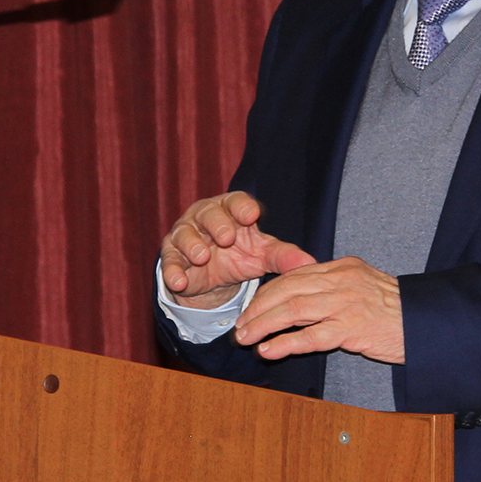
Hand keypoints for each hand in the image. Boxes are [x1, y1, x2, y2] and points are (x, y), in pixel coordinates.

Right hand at [160, 191, 316, 308]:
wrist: (214, 278)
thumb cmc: (242, 254)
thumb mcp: (263, 255)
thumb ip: (284, 257)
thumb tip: (311, 263)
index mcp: (232, 210)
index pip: (236, 201)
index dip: (242, 207)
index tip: (252, 216)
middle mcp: (206, 217)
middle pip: (209, 214)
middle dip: (217, 224)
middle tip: (227, 237)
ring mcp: (186, 235)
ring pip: (185, 234)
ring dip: (192, 244)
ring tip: (201, 256)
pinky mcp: (171, 257)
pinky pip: (169, 261)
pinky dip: (172, 270)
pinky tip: (179, 280)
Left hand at [233, 256, 403, 363]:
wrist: (424, 322)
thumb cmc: (393, 309)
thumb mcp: (362, 286)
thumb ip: (334, 287)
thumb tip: (299, 299)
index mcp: (343, 267)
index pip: (294, 275)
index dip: (267, 292)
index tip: (250, 309)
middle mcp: (342, 280)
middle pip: (288, 289)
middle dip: (258, 308)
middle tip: (240, 326)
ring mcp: (347, 303)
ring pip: (293, 309)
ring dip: (263, 325)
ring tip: (245, 339)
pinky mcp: (352, 328)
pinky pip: (311, 335)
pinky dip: (285, 343)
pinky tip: (269, 350)